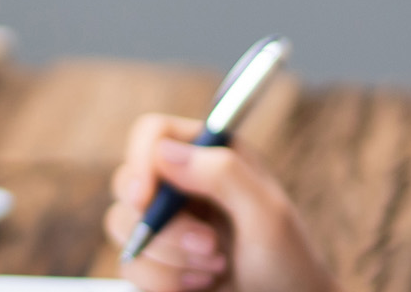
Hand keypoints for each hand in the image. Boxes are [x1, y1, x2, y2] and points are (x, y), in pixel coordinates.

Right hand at [104, 114, 338, 291]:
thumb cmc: (288, 263)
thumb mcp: (268, 215)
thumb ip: (223, 174)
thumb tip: (164, 151)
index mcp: (210, 156)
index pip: (153, 134)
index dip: (141, 159)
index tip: (145, 197)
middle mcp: (181, 184)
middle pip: (128, 183)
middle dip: (164, 226)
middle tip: (210, 246)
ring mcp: (164, 224)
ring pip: (122, 227)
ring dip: (168, 258)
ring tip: (215, 268)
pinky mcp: (154, 261)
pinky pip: (130, 266)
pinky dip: (161, 281)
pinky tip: (200, 284)